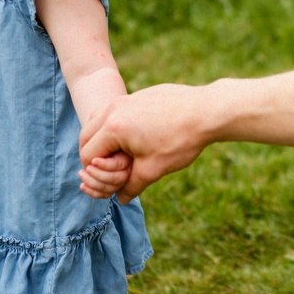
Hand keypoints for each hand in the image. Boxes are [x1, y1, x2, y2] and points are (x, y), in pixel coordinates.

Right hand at [79, 83, 214, 202]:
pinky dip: (115, 126)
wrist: (207, 111)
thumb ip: (131, 185)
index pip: (88, 155)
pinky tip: (135, 138)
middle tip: (108, 171)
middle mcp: (113, 109)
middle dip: (93, 156)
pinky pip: (115, 112)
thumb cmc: (180, 140)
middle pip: (86, 136)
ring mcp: (125, 99)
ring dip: (102, 139)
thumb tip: (121, 198)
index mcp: (113, 128)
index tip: (108, 181)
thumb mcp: (153, 169)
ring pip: (98, 121)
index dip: (94, 174)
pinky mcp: (138, 95)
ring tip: (120, 155)